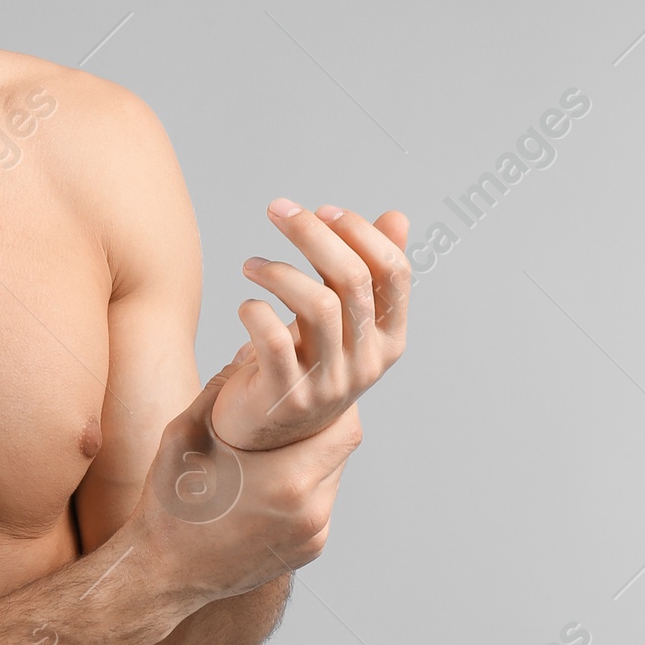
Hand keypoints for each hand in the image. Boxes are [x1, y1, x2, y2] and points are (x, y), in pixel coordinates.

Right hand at [132, 374, 363, 617]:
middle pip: (343, 451)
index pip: (345, 426)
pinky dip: (304, 486)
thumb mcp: (186, 434)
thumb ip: (223, 389)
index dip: (336, 400)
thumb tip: (251, 351)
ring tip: (277, 443)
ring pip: (332, 478)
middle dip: (323, 424)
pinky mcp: (308, 552)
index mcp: (288, 480)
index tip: (313, 384)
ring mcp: (312, 536)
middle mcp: (310, 512)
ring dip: (314, 455)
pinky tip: (269, 479)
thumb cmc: (170, 503)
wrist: (161, 574)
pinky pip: (319, 505)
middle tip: (296, 405)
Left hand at [209, 201, 408, 451]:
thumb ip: (369, 270)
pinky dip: (256, 312)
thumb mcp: (344, 318)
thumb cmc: (309, 361)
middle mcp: (366, 361)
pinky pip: (274, 341)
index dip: (360, 233)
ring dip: (279, 272)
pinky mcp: (287, 395)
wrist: (272, 434)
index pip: (394, 273)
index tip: (322, 210)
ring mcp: (329, 382)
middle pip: (352, 281)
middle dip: (312, 234)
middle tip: (277, 209)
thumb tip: (397, 217)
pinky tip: (246, 305)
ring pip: (318, 306)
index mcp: (389, 338)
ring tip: (250, 265)